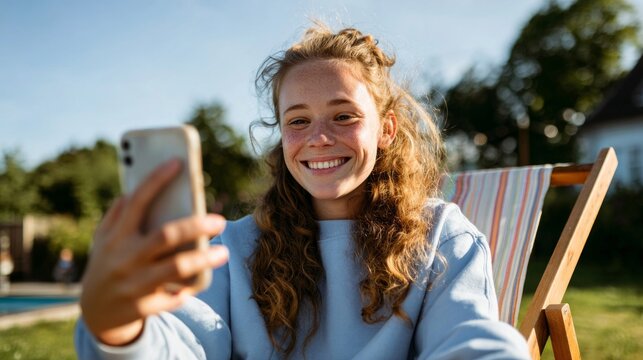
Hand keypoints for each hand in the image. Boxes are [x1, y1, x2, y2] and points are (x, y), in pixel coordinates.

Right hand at [79, 159, 228, 345]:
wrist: (95, 314)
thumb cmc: (107, 265)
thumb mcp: (104, 240)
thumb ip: (117, 215)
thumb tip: (135, 189)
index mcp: (116, 236)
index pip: (137, 201)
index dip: (157, 180)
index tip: (178, 162)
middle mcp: (124, 257)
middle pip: (166, 236)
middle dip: (196, 226)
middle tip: (220, 222)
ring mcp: (132, 283)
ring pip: (176, 268)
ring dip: (203, 259)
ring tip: (224, 253)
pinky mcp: (141, 307)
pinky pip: (173, 296)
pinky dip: (187, 289)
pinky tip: (198, 282)